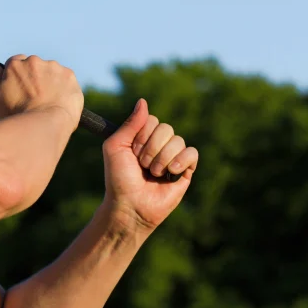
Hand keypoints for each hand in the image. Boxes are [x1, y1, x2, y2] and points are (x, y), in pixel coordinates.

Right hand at [0, 55, 83, 128]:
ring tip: (46, 105)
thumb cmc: (16, 115)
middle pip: (33, 66)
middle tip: (33, 99)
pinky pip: (65, 80)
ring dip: (49, 83)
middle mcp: (34, 61)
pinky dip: (63, 90)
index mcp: (15, 64)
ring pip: (50, 73)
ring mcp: (53, 67)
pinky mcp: (69, 76)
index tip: (20, 89)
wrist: (43, 124)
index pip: (14, 63)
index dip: (17, 77)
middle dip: (34, 79)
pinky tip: (58, 103)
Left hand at [101, 99, 198, 232]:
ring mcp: (173, 156)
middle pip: (166, 128)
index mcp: (142, 136)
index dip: (141, 136)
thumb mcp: (116, 147)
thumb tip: (143, 101)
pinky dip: (180, 161)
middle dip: (150, 149)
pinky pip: (192, 153)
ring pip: (178, 141)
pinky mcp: (186, 170)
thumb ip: (130, 124)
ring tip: (153, 174)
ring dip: (162, 159)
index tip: (132, 152)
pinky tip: (170, 173)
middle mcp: (159, 144)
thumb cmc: (118, 178)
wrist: (129, 205)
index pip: (151, 120)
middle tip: (141, 165)